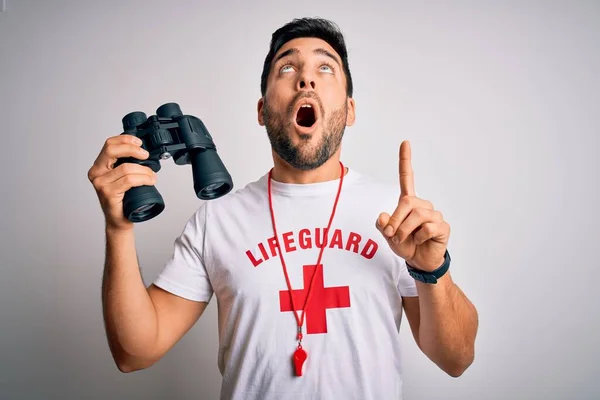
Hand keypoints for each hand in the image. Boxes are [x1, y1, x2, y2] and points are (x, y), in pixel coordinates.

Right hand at [87, 134, 155, 230]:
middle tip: (145, 155)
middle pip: (112, 150)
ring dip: (144, 170)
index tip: (139, 142)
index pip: (109, 144)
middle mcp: (96, 173)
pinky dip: (143, 179)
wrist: (120, 220)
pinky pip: (128, 180)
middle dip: (132, 149)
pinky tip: (150, 181)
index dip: (125, 140)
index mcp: (99, 166)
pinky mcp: (108, 193)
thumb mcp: (124, 177)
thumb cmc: (124, 199)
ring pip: (126, 168)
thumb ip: (127, 163)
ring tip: (152, 176)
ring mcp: (100, 183)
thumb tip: (143, 152)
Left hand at [376, 141, 449, 271]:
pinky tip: (421, 241)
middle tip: (392, 235)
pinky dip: (419, 237)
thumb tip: (383, 216)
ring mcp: (434, 215)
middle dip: (396, 220)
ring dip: (405, 230)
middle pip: (407, 202)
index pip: (407, 178)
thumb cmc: (405, 245)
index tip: (405, 143)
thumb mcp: (388, 236)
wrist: (419, 262)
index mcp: (408, 203)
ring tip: (404, 239)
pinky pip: (428, 227)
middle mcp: (422, 205)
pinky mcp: (442, 226)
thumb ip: (383, 226)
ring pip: (417, 215)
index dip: (405, 160)